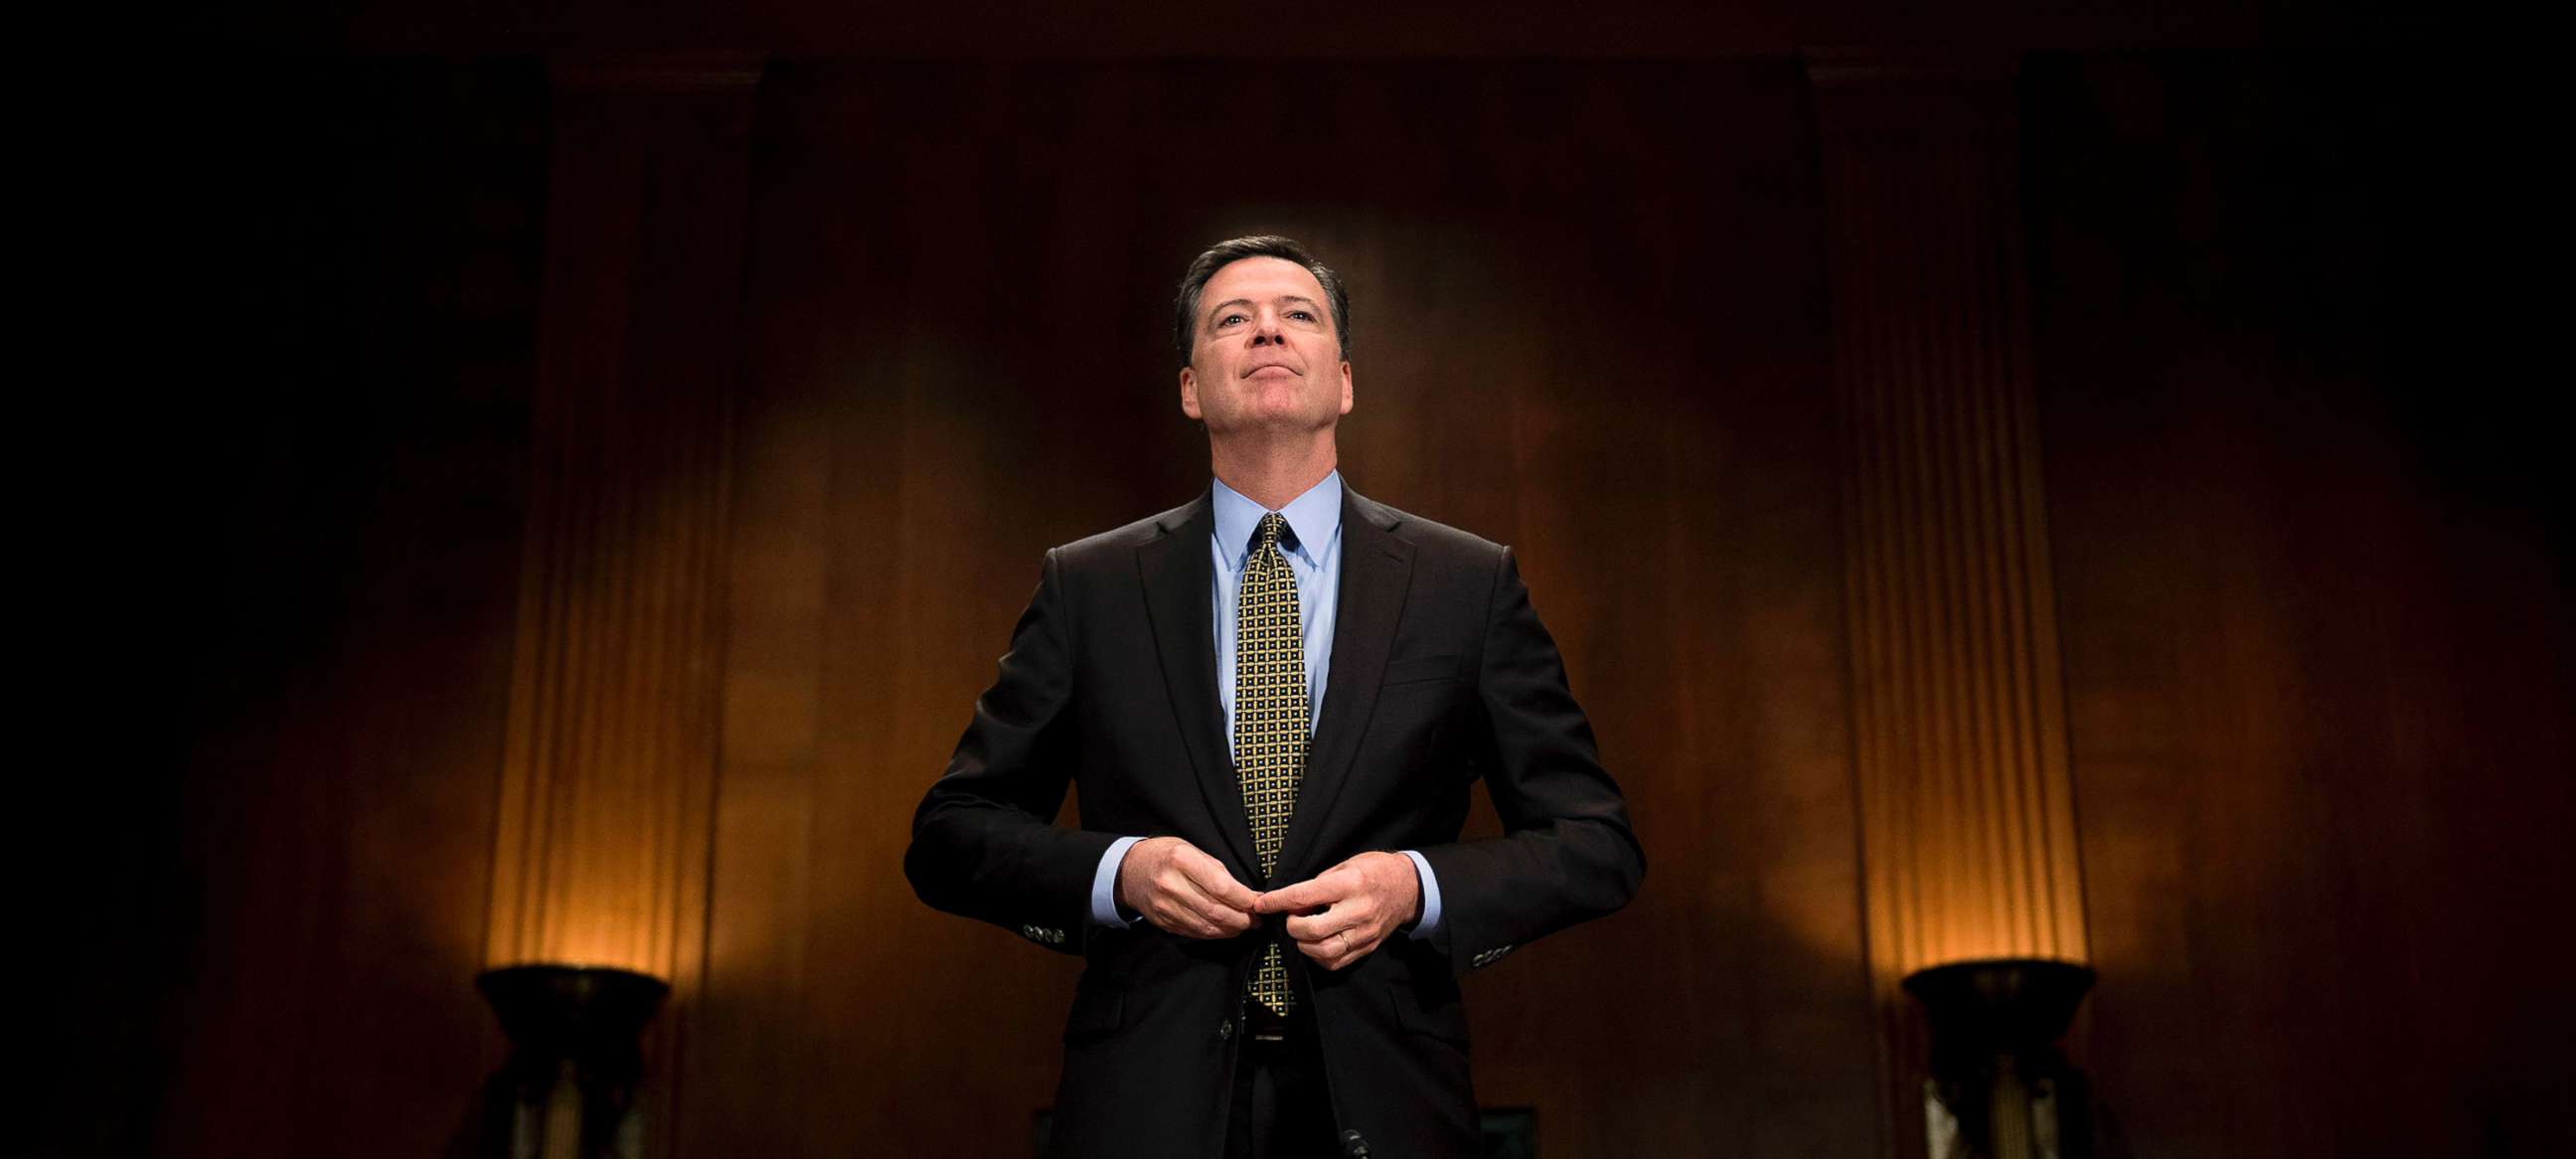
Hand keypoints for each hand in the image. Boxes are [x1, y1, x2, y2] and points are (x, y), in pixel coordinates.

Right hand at [1116, 837, 1259, 938]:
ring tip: (1244, 925)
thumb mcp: (1192, 850)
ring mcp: (1165, 906)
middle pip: (1215, 911)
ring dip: (1231, 929)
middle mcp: (1171, 885)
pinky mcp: (1163, 922)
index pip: (1221, 887)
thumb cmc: (1167, 856)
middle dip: (1242, 919)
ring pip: (1206, 926)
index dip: (1244, 899)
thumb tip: (1246, 894)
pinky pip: (1195, 932)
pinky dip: (1214, 933)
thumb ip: (1218, 872)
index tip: (1259, 902)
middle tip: (1256, 919)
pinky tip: (1225, 928)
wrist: (1130, 871)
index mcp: (1182, 860)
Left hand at [1252, 852, 1421, 972]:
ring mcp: (1364, 933)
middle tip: (1290, 917)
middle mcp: (1358, 911)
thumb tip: (1292, 901)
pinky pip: (1336, 962)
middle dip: (1292, 926)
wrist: (1408, 888)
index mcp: (1350, 884)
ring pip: (1323, 951)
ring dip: (1303, 943)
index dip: (1278, 901)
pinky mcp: (1367, 947)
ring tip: (1303, 930)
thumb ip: (1319, 884)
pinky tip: (1316, 942)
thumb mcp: (1345, 865)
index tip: (1262, 903)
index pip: (1304, 896)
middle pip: (1312, 930)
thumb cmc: (1374, 871)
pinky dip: (1318, 955)